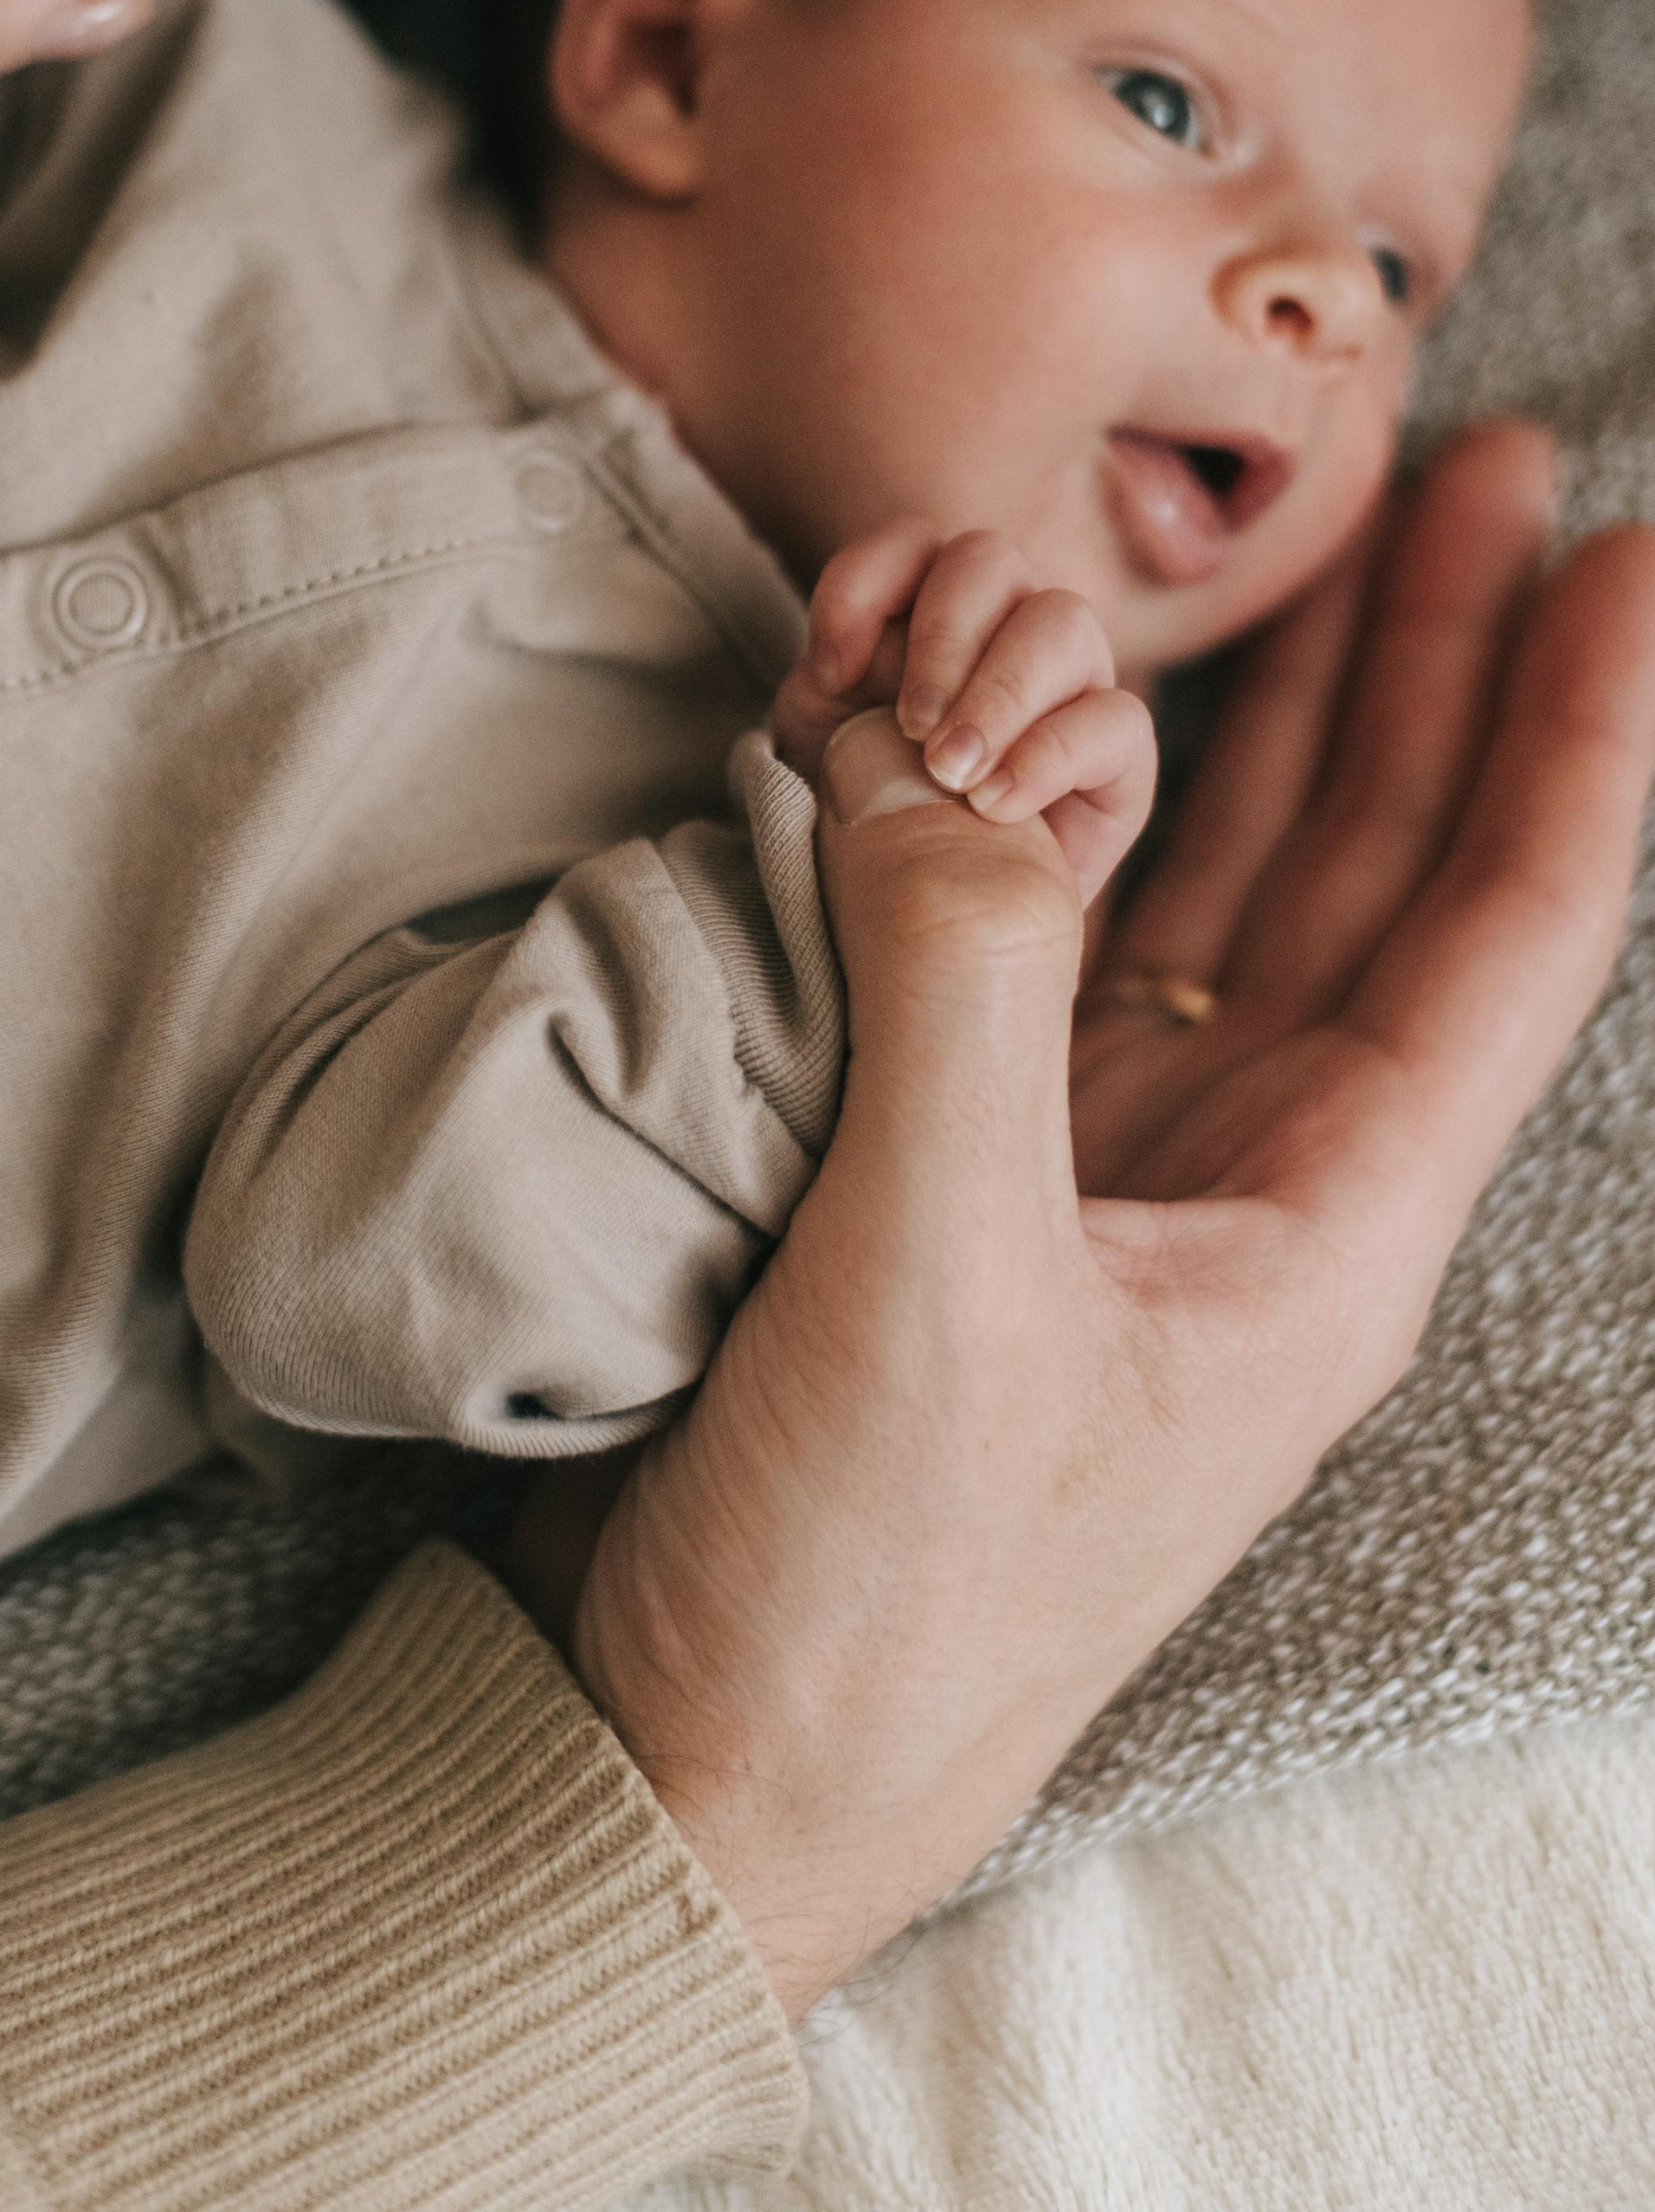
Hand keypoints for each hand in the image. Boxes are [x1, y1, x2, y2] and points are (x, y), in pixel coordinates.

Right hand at [534, 423, 1654, 2013]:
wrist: (681, 1768)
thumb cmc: (869, 1606)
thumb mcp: (945, 1297)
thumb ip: (956, 997)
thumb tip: (936, 760)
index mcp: (1317, 1237)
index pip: (1504, 939)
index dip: (1578, 736)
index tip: (1628, 550)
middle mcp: (1240, 1188)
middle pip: (1384, 872)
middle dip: (1437, 670)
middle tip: (1482, 473)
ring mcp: (1100, 1172)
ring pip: (1231, 890)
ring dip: (1278, 717)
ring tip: (1331, 548)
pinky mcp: (952, 1167)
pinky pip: (1050, 935)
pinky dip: (1059, 810)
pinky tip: (1072, 712)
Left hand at [772, 520, 1155, 902]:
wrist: (933, 921)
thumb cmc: (877, 816)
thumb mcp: (825, 742)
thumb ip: (833, 686)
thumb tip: (862, 661)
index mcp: (930, 606)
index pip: (908, 543)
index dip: (866, 585)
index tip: (832, 669)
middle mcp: (1008, 622)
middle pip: (987, 560)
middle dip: (942, 638)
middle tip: (910, 726)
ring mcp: (1074, 681)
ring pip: (1062, 619)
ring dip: (1000, 690)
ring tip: (952, 772)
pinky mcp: (1121, 759)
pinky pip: (1117, 719)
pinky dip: (1049, 753)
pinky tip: (997, 805)